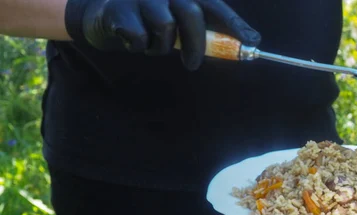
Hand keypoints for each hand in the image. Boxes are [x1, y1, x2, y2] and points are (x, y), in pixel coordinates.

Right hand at [64, 0, 260, 70]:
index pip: (214, 5)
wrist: (101, 13)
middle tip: (192, 65)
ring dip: (161, 46)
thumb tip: (246, 44)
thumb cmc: (148, 18)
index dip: (234, 23)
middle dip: (196, 45)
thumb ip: (205, 30)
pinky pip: (138, 37)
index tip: (252, 42)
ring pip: (165, 27)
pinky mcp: (119, 9)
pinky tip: (132, 41)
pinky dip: (138, 46)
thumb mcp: (177, 20)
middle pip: (191, 14)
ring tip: (151, 45)